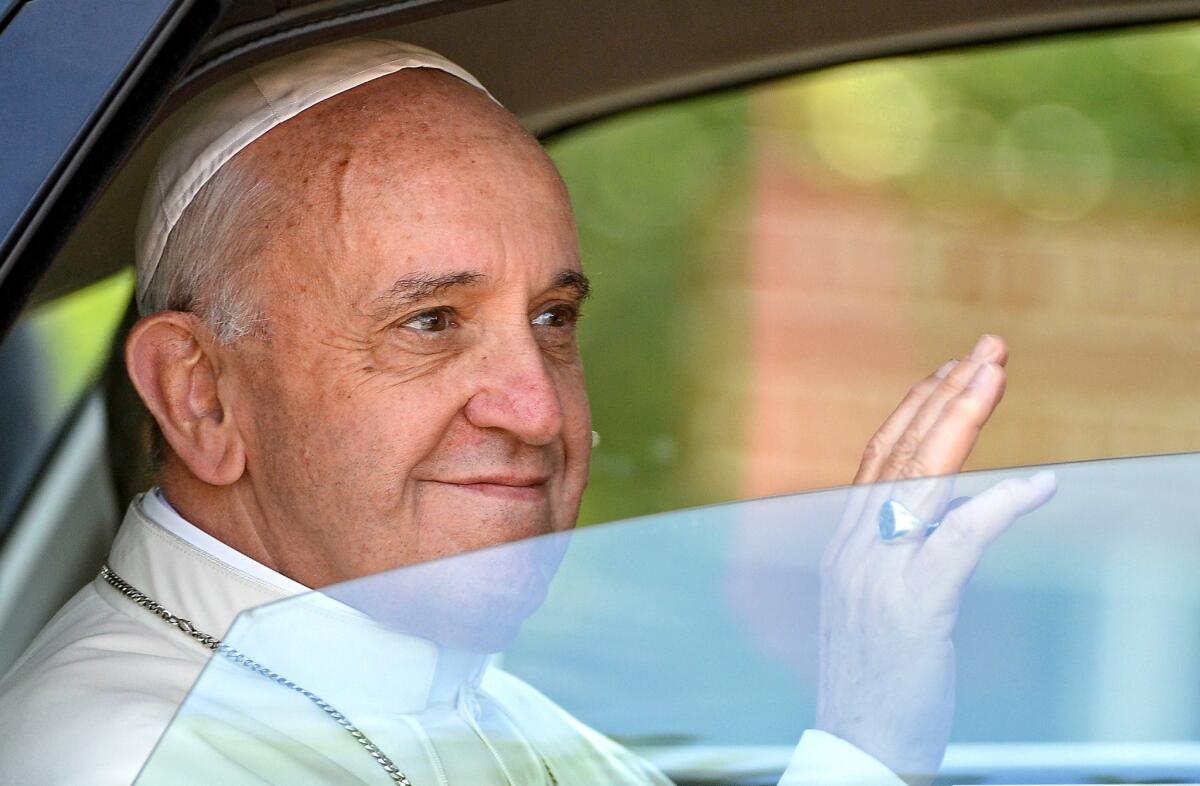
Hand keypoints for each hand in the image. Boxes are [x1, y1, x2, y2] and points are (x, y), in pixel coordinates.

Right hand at [815, 335, 1055, 782]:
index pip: (879, 456)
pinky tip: (1040, 484)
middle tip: (986, 348)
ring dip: (961, 417)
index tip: (950, 370)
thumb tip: (951, 509)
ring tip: (994, 374)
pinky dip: (1001, 505)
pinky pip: (959, 537)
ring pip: (921, 475)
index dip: (916, 408)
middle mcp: (854, 545)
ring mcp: (878, 572)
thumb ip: (898, 548)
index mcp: (845, 542)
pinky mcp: (913, 605)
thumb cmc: (873, 679)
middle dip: (945, 393)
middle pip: (900, 450)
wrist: (852, 744)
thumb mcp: (873, 602)